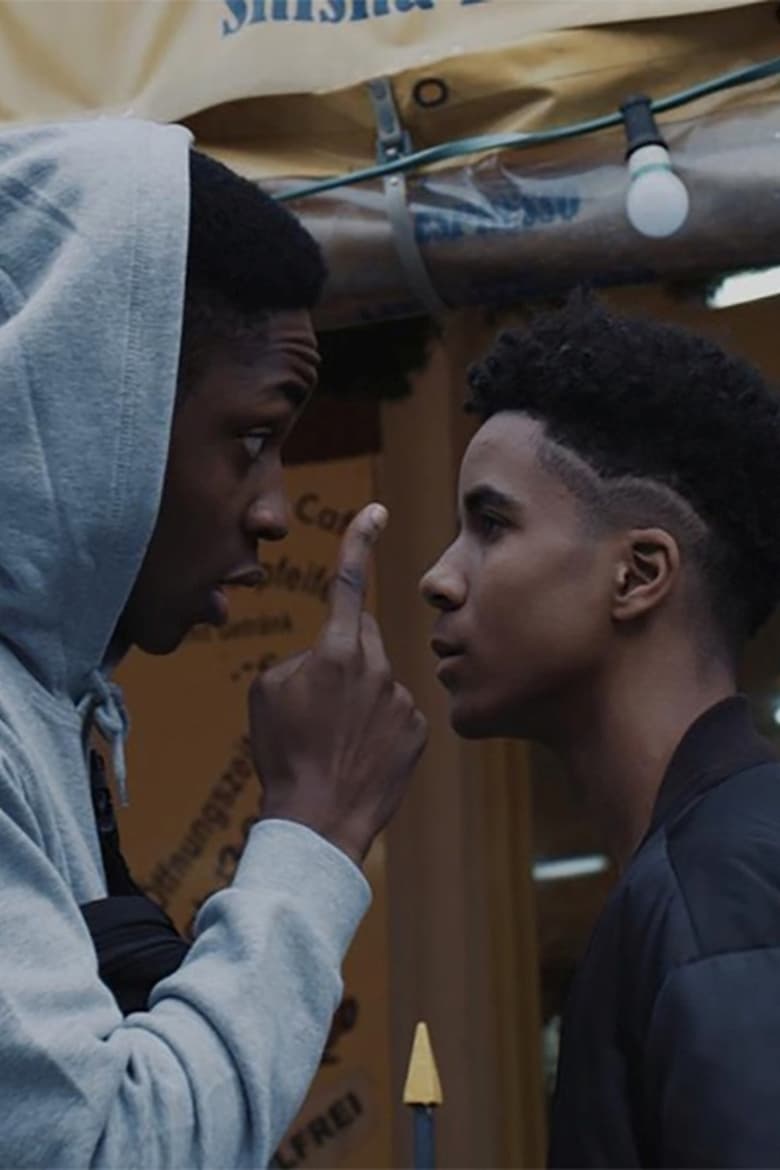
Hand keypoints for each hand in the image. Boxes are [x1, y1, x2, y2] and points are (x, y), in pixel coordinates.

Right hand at [249, 503, 427, 864]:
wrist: (318, 821)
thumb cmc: (283, 754)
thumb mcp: (267, 694)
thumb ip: (300, 659)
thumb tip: (324, 659)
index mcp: (336, 651)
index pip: (349, 583)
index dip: (359, 541)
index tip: (376, 510)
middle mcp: (378, 667)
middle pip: (362, 639)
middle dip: (343, 655)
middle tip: (320, 702)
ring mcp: (403, 699)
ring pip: (379, 680)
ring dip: (360, 697)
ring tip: (336, 740)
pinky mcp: (419, 730)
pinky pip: (397, 712)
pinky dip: (379, 726)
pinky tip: (360, 755)